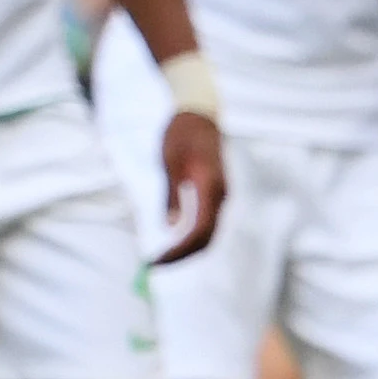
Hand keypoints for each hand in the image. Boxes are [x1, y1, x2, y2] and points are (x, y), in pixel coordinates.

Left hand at [153, 111, 224, 263]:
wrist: (200, 113)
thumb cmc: (181, 134)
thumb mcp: (170, 163)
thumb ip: (172, 196)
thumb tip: (170, 227)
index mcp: (210, 187)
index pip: (198, 231)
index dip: (178, 251)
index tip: (157, 261)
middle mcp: (221, 195)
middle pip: (206, 238)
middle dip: (182, 256)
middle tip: (156, 265)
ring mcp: (221, 195)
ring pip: (209, 233)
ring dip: (188, 249)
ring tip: (164, 257)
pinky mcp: (216, 193)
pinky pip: (208, 223)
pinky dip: (192, 237)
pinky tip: (176, 240)